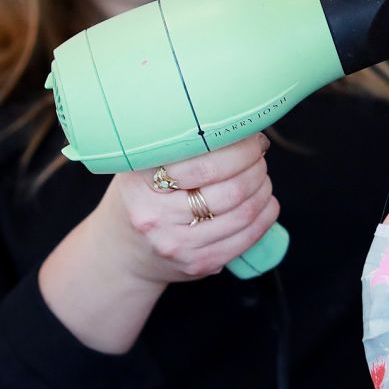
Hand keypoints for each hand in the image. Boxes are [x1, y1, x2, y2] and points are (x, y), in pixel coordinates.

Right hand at [105, 133, 279, 282]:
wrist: (122, 251)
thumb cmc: (142, 197)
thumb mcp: (142, 165)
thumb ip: (177, 145)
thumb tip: (235, 125)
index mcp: (140, 183)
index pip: (204, 162)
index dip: (239, 147)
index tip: (251, 137)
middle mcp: (155, 217)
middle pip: (230, 189)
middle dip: (256, 167)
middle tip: (258, 155)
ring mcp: (177, 245)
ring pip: (244, 213)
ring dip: (263, 190)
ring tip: (261, 177)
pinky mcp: (198, 263)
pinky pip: (246, 238)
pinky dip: (265, 216)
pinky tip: (265, 202)